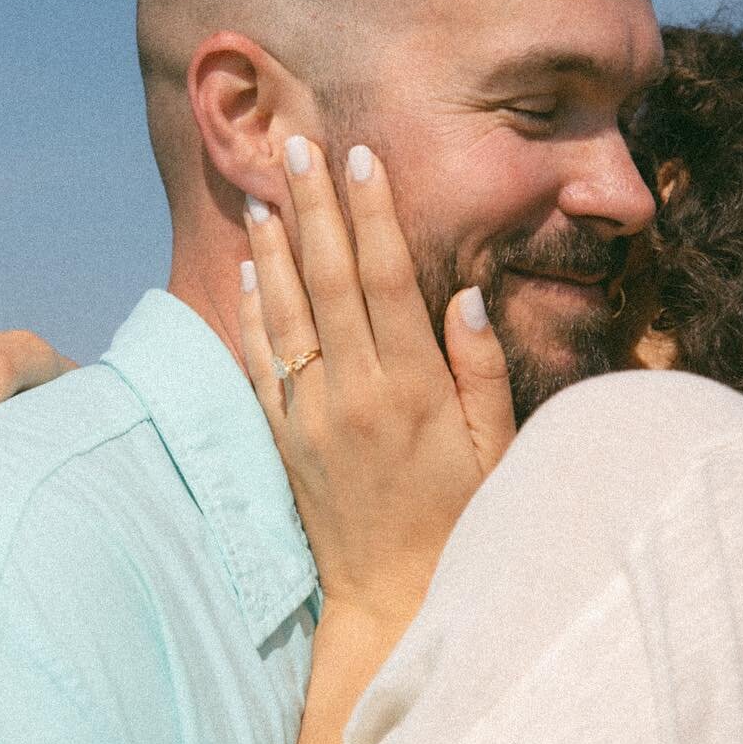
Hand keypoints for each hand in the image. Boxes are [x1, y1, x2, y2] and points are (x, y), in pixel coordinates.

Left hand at [238, 139, 514, 624]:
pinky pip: (260, 364)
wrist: (393, 600)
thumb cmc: (460, 525)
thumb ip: (481, 372)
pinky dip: (251, 314)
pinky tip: (246, 274)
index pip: (388, 280)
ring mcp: (311, 417)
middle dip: (315, 206)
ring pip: (286, 313)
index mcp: (414, 389)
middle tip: (300, 143)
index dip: (374, 214)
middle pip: (330, 279)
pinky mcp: (284, 441)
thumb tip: (465, 294)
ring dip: (273, 247)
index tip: (362, 159)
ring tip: (264, 189)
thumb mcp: (496, 453)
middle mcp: (354, 394)